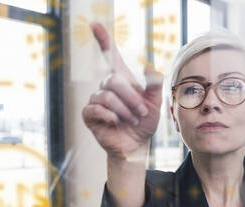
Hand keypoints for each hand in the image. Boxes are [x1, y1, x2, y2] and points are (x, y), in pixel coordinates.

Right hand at [82, 22, 162, 159]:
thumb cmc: (144, 122)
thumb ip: (154, 85)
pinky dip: (111, 117)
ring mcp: (96, 100)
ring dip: (124, 111)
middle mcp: (107, 87)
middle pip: (113, 80)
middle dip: (131, 98)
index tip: (94, 24)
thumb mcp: (154, 103)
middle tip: (141, 113)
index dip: (103, 39)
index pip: (110, 55)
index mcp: (122, 80)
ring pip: (107, 96)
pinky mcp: (89, 114)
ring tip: (131, 120)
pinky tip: (117, 123)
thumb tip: (150, 66)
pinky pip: (96, 109)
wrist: (137, 144)